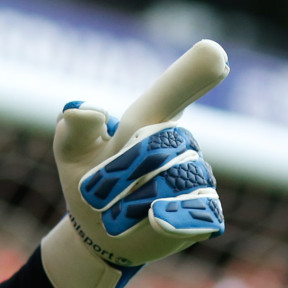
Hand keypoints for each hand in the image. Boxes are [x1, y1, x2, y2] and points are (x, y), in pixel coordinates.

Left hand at [39, 39, 228, 287]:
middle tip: (99, 190)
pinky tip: (152, 220)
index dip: (191, 74)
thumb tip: (80, 110)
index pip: (170, 93)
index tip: (215, 54)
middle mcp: (180, 143)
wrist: (103, 233)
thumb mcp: (72, 152)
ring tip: (119, 209)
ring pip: (180, 180)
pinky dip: (170, 219)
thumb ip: (74, 129)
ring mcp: (197, 177)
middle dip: (123, 170)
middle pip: (164, 146)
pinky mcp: (205, 212)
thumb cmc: (88, 180)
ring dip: (136, 199)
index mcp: (149, 120)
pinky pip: (196, 212)